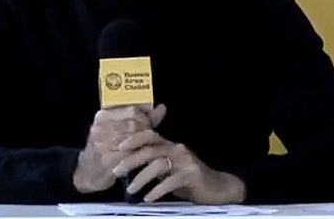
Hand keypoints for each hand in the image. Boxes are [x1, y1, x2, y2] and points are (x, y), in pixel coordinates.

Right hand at [73, 104, 166, 192]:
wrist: (87, 172)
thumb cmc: (105, 148)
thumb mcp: (118, 129)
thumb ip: (141, 118)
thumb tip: (161, 108)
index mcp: (103, 116)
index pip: (131, 110)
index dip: (145, 118)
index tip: (150, 125)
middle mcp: (100, 127)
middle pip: (133, 125)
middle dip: (146, 132)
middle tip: (151, 140)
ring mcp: (102, 144)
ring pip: (133, 140)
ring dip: (145, 145)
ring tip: (148, 149)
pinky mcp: (106, 160)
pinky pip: (130, 156)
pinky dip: (139, 157)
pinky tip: (143, 159)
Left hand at [113, 130, 245, 203]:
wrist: (216, 187)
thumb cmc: (188, 178)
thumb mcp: (169, 168)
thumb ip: (153, 164)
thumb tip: (128, 166)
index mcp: (170, 145)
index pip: (149, 135)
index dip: (134, 138)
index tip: (118, 146)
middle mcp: (177, 149)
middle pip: (150, 150)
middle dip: (131, 160)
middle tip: (116, 171)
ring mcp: (185, 161)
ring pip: (158, 165)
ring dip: (141, 178)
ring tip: (130, 189)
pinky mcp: (191, 175)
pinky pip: (170, 182)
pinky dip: (157, 190)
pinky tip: (148, 198)